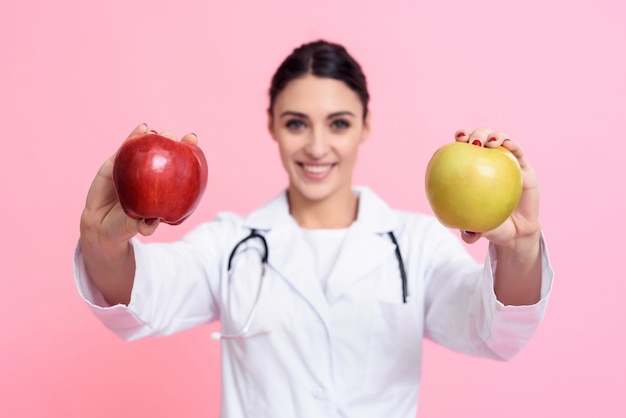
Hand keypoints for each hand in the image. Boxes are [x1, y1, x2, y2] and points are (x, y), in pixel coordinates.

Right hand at [79, 123, 199, 250]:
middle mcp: (151, 175)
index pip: (180, 168)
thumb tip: (150, 225)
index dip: (188, 152)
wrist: (100, 226)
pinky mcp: (116, 163)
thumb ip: (143, 226)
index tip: (193, 138)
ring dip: (153, 136)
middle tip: (171, 138)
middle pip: (164, 153)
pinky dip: (134, 136)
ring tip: (156, 131)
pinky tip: (142, 128)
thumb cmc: (126, 227)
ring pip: (146, 147)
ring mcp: (134, 167)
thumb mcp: (137, 228)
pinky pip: (126, 148)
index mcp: (164, 187)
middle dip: (170, 142)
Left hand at [454, 127, 541, 249]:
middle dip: (476, 133)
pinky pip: (518, 153)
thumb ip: (472, 232)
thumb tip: (466, 236)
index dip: (460, 138)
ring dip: (494, 135)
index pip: (464, 149)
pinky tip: (507, 144)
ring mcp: (507, 163)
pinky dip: (513, 145)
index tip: (456, 139)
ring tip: (489, 142)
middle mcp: (489, 162)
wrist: (516, 232)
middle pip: (481, 139)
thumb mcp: (480, 229)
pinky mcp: (525, 168)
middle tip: (472, 142)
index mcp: (473, 171)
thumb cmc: (491, 227)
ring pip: (500, 140)